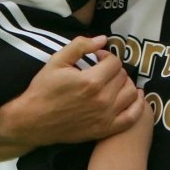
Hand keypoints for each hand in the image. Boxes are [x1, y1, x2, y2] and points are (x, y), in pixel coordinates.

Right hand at [3, 36, 146, 145]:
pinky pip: (132, 117)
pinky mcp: (105, 130)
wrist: (32, 121)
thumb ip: (80, 46)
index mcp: (91, 81)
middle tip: (103, 71)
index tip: (97, 58)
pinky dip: (138, 105)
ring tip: (115, 82)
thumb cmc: (43, 90)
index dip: (106, 56)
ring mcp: (106, 117)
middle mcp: (102, 100)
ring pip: (131, 94)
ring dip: (126, 84)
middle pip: (123, 77)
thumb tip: (103, 39)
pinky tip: (134, 97)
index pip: (114, 62)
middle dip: (115, 70)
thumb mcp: (57, 61)